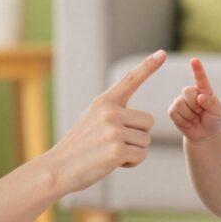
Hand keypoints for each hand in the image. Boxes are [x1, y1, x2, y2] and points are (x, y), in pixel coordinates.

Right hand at [50, 50, 165, 192]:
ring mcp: (113, 131)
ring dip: (133, 151)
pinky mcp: (117, 150)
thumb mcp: (92, 119)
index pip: (130, 80)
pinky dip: (131, 163)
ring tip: (109, 153)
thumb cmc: (79, 146)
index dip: (148, 66)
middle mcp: (110, 112)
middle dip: (138, 136)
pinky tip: (112, 163)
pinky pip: (141, 156)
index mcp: (103, 101)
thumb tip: (144, 121)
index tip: (162, 53)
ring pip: (145, 141)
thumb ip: (114, 112)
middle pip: (148, 121)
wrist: (58, 168)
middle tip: (114, 144)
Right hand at [167, 57, 220, 142]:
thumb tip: (200, 97)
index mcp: (204, 89)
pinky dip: (183, 120)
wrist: (205, 134)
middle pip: (187, 91)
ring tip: (195, 118)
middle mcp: (191, 92)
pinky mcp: (173, 110)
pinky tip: (188, 122)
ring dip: (190, 114)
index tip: (194, 60)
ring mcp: (180, 100)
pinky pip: (174, 113)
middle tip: (201, 112)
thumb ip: (210, 103)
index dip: (197, 69)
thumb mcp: (217, 111)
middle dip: (194, 104)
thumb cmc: (213, 119)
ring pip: (180, 103)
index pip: (200, 78)